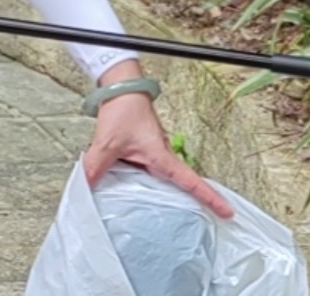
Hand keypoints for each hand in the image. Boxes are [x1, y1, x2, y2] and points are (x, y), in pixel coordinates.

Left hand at [80, 67, 232, 218]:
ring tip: (189, 218)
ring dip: (179, 197)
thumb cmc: (124, 110)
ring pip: (170, 181)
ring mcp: (155, 156)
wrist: (122, 90)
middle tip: (218, 219)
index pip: (190, 181)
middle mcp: (162, 158)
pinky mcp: (145, 154)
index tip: (226, 211)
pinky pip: (154, 177)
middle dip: (203, 201)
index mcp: (161, 157)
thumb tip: (83, 193)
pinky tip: (144, 200)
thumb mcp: (107, 144)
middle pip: (186, 184)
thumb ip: (94, 170)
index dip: (209, 197)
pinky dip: (154, 190)